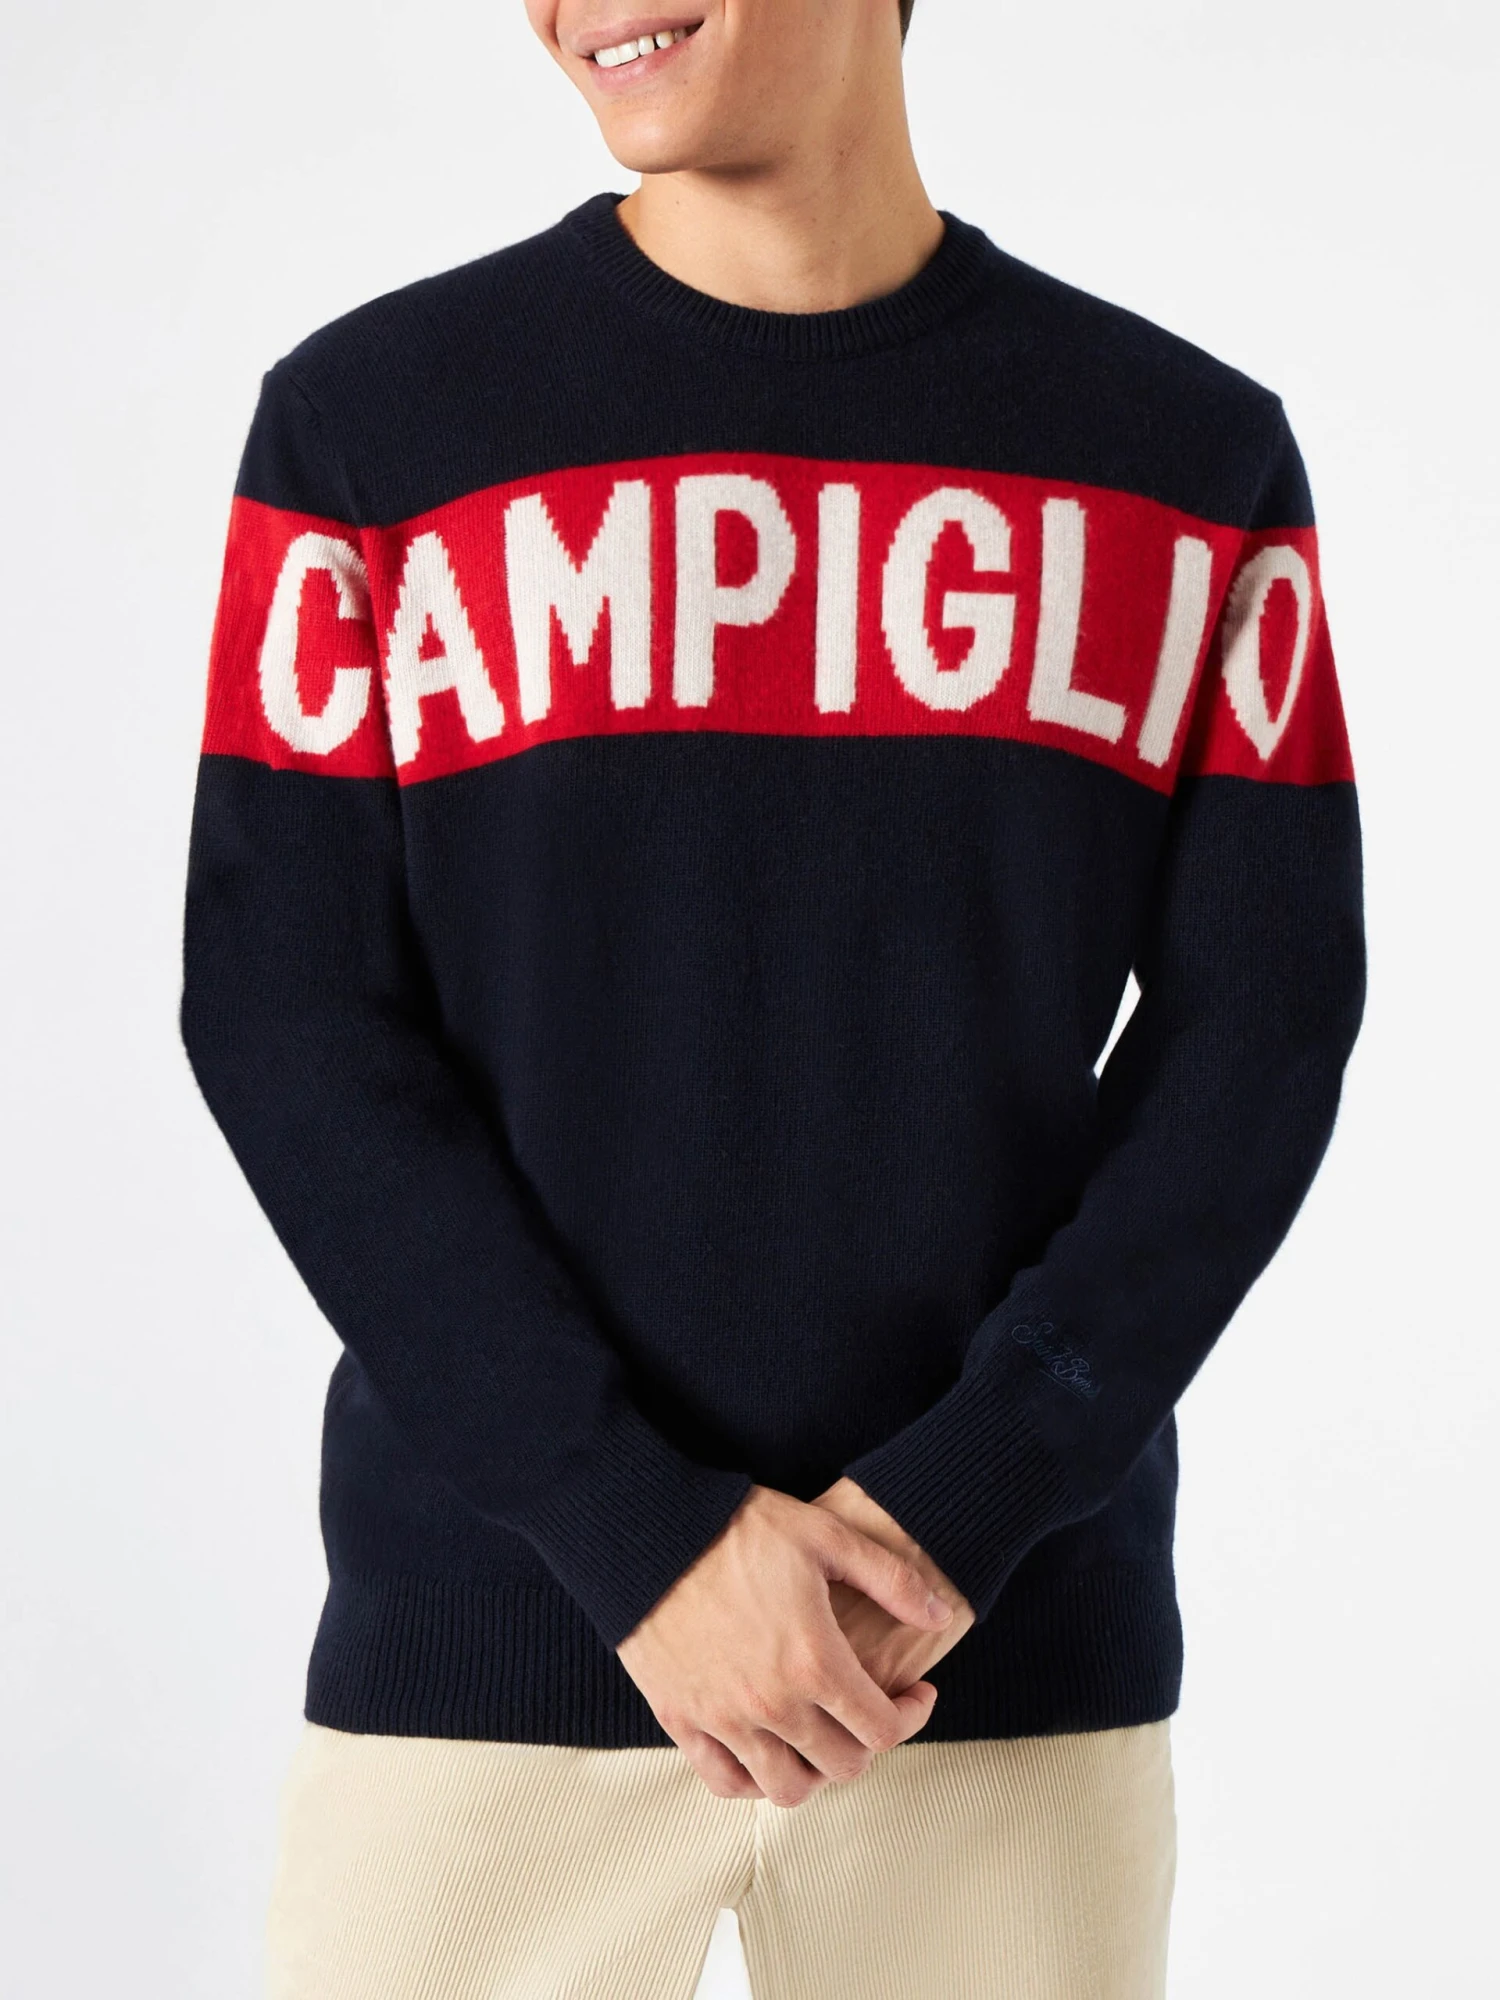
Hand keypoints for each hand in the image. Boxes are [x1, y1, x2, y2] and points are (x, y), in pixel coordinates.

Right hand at [615, 1483, 953, 1807]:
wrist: (652, 1529)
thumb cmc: (741, 1526)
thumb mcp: (827, 1535)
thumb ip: (892, 1579)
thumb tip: (941, 1615)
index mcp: (816, 1661)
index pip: (884, 1730)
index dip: (912, 1717)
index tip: (915, 1693)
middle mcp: (773, 1703)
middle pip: (842, 1767)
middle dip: (867, 1744)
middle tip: (868, 1711)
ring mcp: (724, 1719)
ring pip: (787, 1788)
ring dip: (815, 1771)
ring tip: (819, 1735)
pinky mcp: (682, 1720)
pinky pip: (725, 1782)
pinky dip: (753, 1778)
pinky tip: (767, 1747)